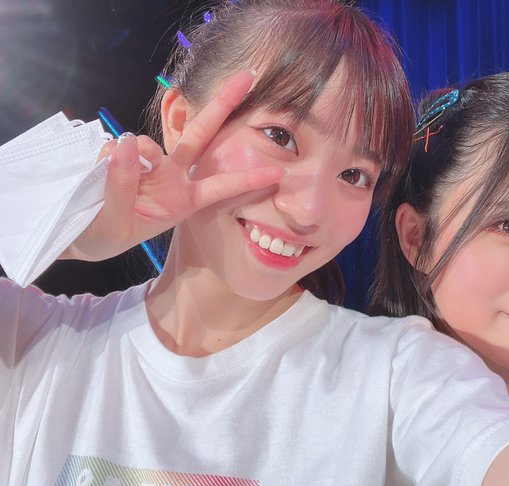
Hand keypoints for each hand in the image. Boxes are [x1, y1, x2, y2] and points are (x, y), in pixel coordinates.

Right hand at [62, 71, 284, 261]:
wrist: (80, 234)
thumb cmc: (106, 234)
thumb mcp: (114, 223)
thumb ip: (121, 184)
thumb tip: (127, 142)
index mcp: (183, 200)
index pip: (220, 186)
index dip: (247, 178)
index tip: (278, 172)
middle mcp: (172, 176)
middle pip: (200, 135)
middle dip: (223, 105)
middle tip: (250, 76)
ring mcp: (149, 163)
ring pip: (147, 143)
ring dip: (133, 158)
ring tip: (108, 187)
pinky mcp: (123, 154)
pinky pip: (118, 146)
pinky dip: (109, 158)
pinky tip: (99, 174)